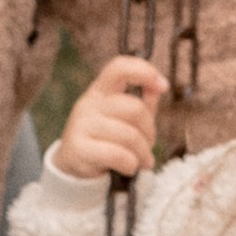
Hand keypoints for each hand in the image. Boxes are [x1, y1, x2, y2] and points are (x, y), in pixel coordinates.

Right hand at [52, 53, 168, 182]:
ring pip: (129, 135)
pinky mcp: (78, 149)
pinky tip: (129, 168)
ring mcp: (81, 125)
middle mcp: (89, 104)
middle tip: (148, 145)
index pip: (119, 68)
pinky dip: (131, 164)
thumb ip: (142, 102)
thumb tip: (158, 87)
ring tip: (143, 161)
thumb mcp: (123, 118)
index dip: (143, 71)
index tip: (163, 85)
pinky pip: (118, 155)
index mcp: (100, 91)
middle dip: (149, 131)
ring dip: (143, 153)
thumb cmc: (105, 139)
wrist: (72, 166)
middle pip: (134, 108)